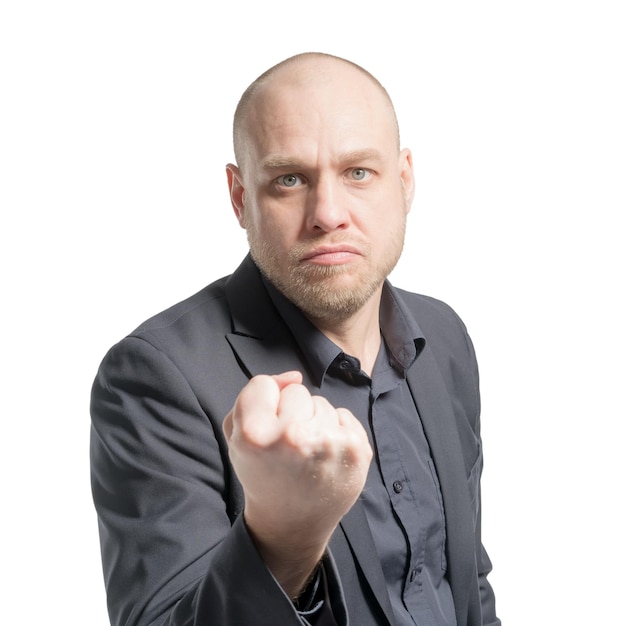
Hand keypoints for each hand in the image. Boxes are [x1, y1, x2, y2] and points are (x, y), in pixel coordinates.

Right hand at [222, 371, 371, 596]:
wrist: (292, 523)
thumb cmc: (262, 474)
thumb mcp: (237, 436)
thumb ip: (253, 395)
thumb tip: (294, 376)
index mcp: (255, 434)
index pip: (262, 384)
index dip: (263, 406)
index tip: (266, 432)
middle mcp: (294, 437)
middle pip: (296, 391)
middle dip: (291, 413)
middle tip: (288, 447)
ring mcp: (330, 443)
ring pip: (321, 403)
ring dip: (314, 422)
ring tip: (307, 454)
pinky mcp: (356, 449)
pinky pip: (343, 415)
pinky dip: (336, 431)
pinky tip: (326, 456)